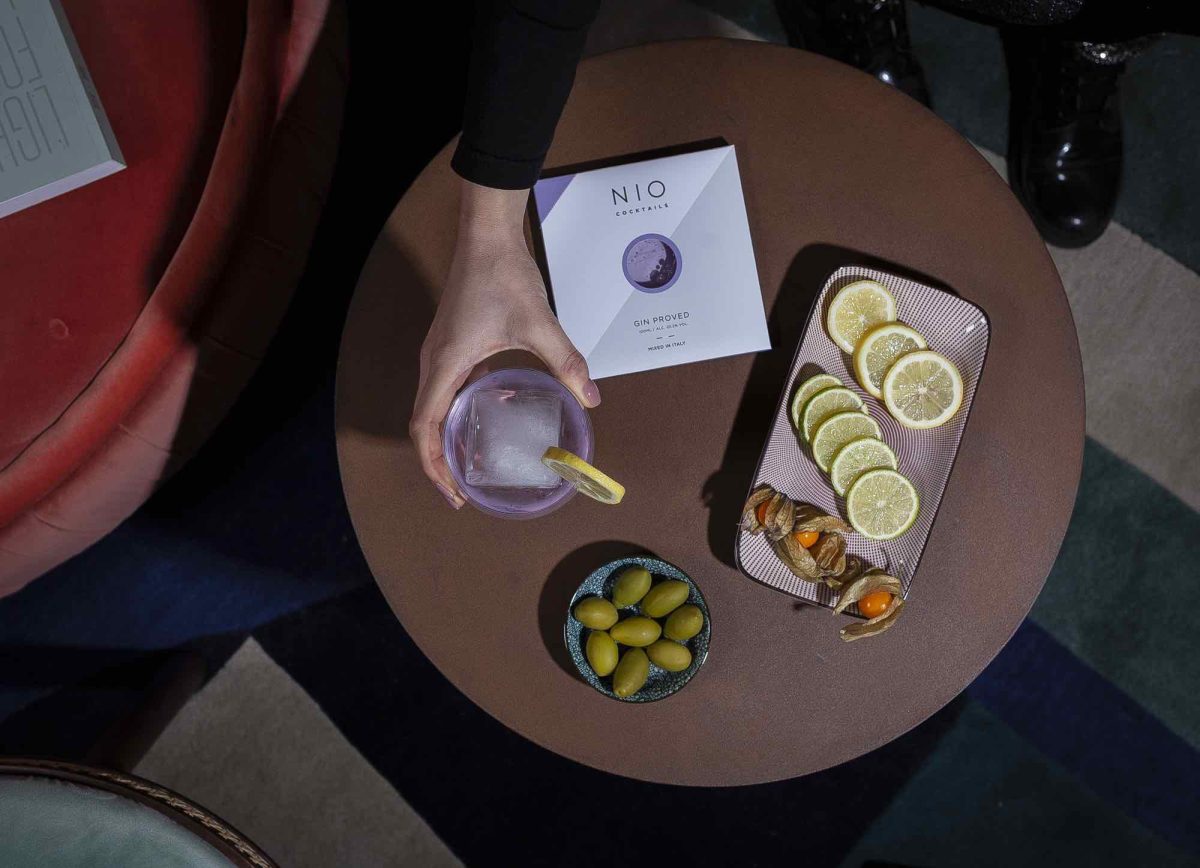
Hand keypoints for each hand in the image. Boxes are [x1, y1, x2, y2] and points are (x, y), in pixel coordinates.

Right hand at [411, 180, 600, 507]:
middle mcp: (435, 362)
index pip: (425, 428)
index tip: (455, 493)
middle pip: (425, 425)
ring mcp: (440, 353)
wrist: (487, 235)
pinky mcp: (451, 343)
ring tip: (474, 462)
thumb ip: (565, 362)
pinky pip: (447, 388)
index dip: (435, 466)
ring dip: (448, 437)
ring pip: (434, 407)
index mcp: (446, 364)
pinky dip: (461, 410)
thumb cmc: (503, 275)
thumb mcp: (539, 324)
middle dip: (441, 462)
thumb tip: (590, 398)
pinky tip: (493, 412)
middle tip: (465, 491)